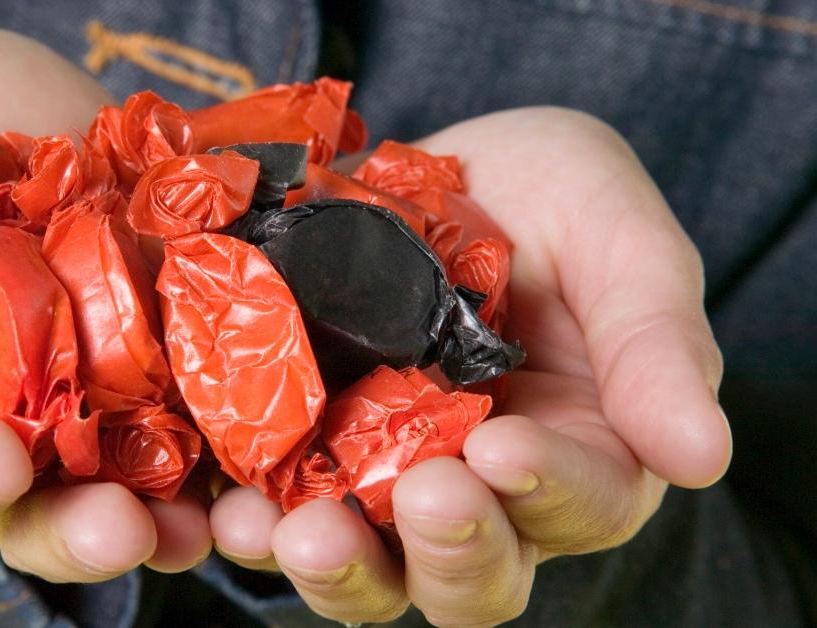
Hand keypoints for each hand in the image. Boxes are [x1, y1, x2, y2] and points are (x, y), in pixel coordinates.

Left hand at [210, 107, 730, 624]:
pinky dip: (255, 526)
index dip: (549, 488)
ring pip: (374, 569)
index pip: (584, 503)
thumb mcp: (616, 238)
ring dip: (339, 564)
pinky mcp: (303, 456)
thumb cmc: (546, 197)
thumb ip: (656, 341)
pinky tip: (234, 509)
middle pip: (476, 573)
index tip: (504, 446)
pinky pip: (279, 517)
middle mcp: (485, 490)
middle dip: (450, 549)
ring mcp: (386, 482)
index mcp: (584, 450)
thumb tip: (702, 456)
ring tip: (298, 531)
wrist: (430, 169)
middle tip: (423, 497)